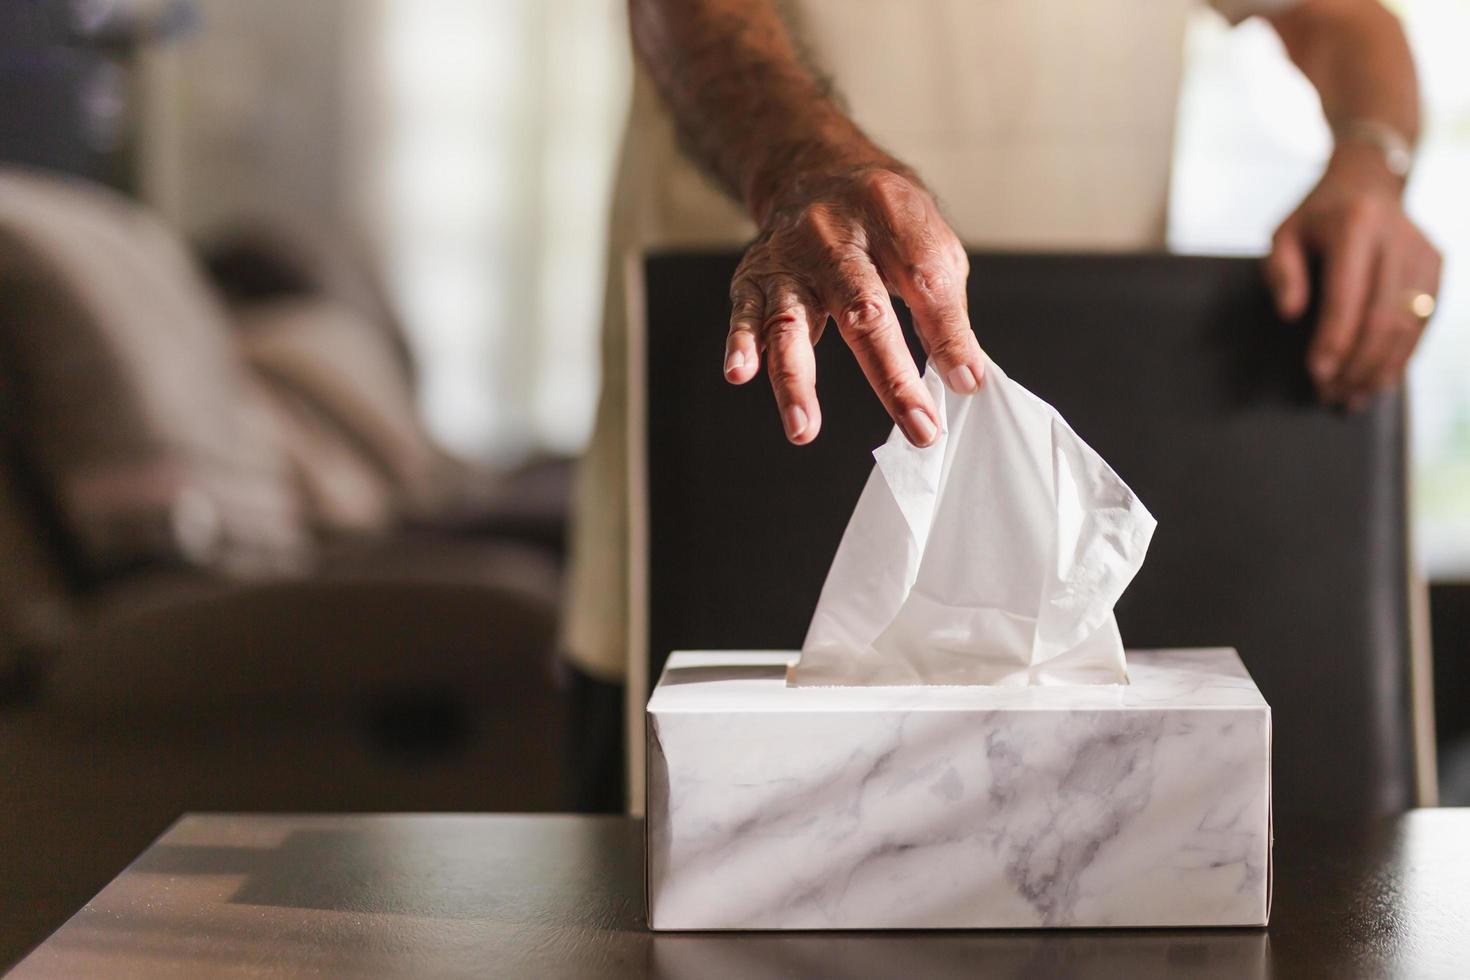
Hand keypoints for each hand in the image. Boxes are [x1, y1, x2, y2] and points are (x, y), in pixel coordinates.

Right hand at [723, 166, 983, 445]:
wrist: (817, 173)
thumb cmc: (882, 222)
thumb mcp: (929, 245)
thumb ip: (945, 309)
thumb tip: (964, 378)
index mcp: (890, 215)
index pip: (925, 280)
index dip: (948, 335)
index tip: (964, 382)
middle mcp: (834, 235)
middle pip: (863, 310)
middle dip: (892, 377)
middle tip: (918, 428)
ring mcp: (789, 258)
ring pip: (791, 321)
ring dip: (795, 379)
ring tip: (804, 428)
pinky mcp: (754, 278)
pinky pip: (747, 315)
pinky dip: (741, 345)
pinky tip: (741, 373)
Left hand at [1265, 145, 1440, 408]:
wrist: (1368, 181)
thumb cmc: (1316, 217)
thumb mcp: (1284, 234)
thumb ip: (1281, 273)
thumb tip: (1290, 314)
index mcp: (1356, 226)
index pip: (1347, 296)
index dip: (1334, 340)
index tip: (1317, 374)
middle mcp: (1398, 238)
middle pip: (1383, 317)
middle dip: (1357, 364)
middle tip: (1332, 396)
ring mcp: (1425, 253)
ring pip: (1408, 325)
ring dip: (1380, 368)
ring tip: (1352, 398)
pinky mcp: (1438, 267)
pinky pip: (1422, 321)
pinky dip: (1400, 356)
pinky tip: (1378, 380)